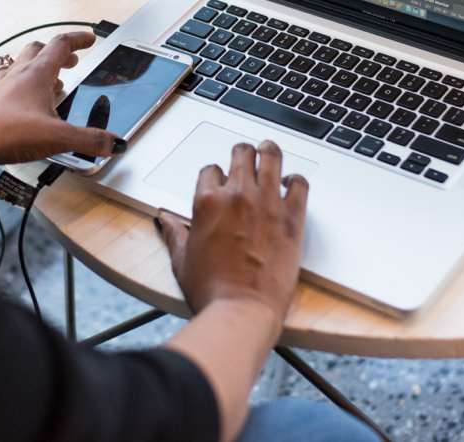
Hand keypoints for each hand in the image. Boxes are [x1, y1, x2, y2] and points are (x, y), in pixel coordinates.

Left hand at [0, 31, 124, 171]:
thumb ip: (90, 140)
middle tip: (71, 61)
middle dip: (58, 53)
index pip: (61, 44)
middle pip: (39, 49)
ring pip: (22, 65)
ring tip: (52, 84)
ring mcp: (2, 87)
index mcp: (37, 73)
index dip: (79, 39)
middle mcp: (18, 75)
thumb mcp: (59, 137)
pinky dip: (23, 88)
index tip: (89, 39)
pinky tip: (27, 106)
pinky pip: (9, 85)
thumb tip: (113, 143)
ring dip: (39, 69)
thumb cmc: (7, 132)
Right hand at [160, 141, 307, 325]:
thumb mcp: (181, 259)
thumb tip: (163, 219)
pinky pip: (299, 183)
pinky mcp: (292, 218)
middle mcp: (237, 195)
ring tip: (269, 152)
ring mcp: (267, 203)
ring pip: (271, 156)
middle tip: (246, 158)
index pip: (211, 169)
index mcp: (207, 201)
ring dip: (269, 152)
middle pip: (241, 153)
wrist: (242, 311)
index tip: (220, 183)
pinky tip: (291, 183)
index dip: (215, 175)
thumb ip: (174, 232)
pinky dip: (296, 180)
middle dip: (242, 154)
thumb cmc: (211, 289)